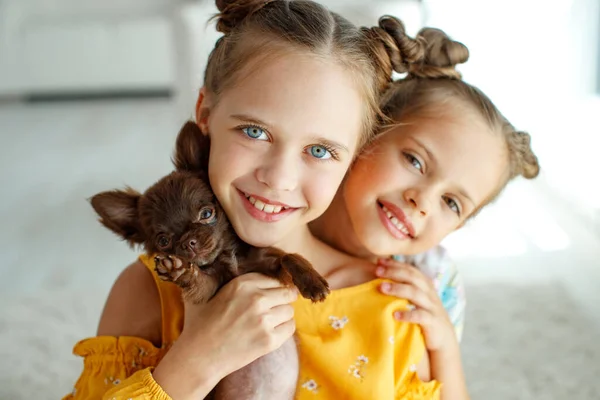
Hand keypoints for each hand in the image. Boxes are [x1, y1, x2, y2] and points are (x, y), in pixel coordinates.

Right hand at [153, 273, 297, 399]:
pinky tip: (269, 333)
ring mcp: (264, 320)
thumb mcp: (213, 292)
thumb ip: (235, 281)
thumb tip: (255, 273)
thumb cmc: (202, 324)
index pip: (273, 278)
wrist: (198, 356)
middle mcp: (256, 299)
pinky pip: (290, 327)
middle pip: (287, 293)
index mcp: (242, 284)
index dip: (273, 287)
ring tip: (267, 322)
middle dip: (282, 299)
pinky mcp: (269, 340)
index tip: (271, 294)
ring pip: (289, 310)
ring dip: (282, 316)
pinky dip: (283, 330)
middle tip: (273, 308)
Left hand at [375, 258, 456, 351]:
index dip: (395, 264)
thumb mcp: (417, 300)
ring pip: (415, 293)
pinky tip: (395, 315)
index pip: (410, 270)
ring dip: (398, 289)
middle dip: (394, 272)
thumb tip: (382, 280)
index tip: (379, 261)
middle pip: (412, 277)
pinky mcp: (433, 322)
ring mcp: (432, 307)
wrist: (445, 339)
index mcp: (425, 286)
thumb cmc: (425, 316)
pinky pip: (420, 316)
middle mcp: (429, 293)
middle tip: (377, 271)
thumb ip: (405, 290)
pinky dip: (408, 314)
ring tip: (382, 288)